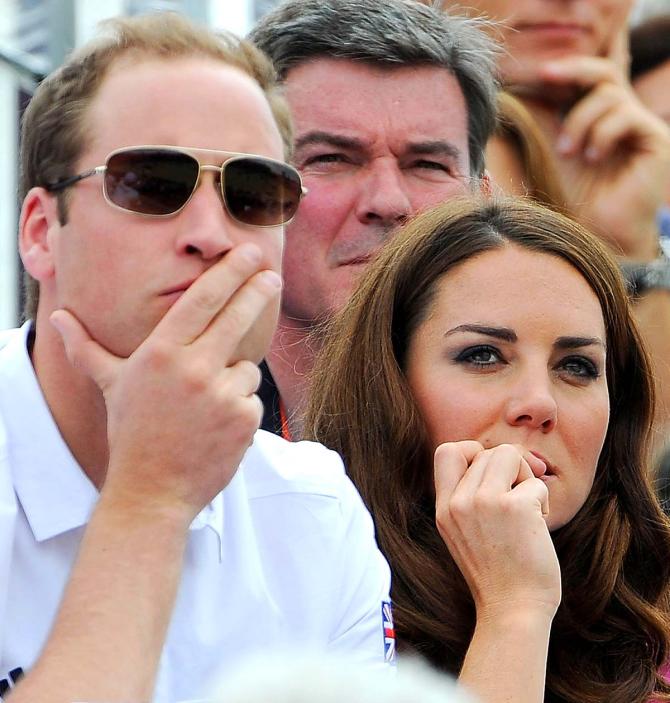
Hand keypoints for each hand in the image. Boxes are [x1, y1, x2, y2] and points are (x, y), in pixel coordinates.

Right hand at [50, 243, 281, 521]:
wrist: (152, 491)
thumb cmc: (131, 433)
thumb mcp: (111, 385)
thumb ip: (87, 348)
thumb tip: (59, 318)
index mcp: (161, 353)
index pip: (202, 299)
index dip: (229, 272)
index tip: (248, 254)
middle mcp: (193, 368)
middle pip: (236, 316)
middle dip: (257, 290)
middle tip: (271, 275)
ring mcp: (221, 394)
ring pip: (246, 366)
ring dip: (234, 379)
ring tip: (205, 407)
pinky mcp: (244, 419)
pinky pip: (252, 398)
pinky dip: (240, 408)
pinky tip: (217, 427)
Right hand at [434, 441, 560, 619]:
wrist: (513, 611)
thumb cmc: (498, 572)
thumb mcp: (464, 531)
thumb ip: (470, 495)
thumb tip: (512, 455)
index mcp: (444, 508)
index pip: (446, 451)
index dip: (472, 452)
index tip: (491, 474)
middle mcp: (459, 502)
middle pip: (487, 451)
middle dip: (510, 469)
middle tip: (518, 497)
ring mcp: (485, 503)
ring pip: (509, 455)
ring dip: (526, 478)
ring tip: (528, 508)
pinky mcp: (514, 508)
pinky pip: (536, 484)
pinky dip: (543, 501)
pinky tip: (538, 525)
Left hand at [535, 34, 669, 258]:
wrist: (595, 230)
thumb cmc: (573, 195)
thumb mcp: (552, 148)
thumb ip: (544, 117)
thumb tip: (522, 86)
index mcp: (600, 118)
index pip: (589, 79)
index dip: (567, 69)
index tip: (538, 72)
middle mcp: (624, 117)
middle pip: (605, 73)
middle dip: (573, 71)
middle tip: (545, 76)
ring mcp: (642, 127)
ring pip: (610, 96)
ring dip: (579, 121)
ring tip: (567, 152)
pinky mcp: (657, 140)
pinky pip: (627, 116)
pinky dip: (602, 135)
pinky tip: (593, 159)